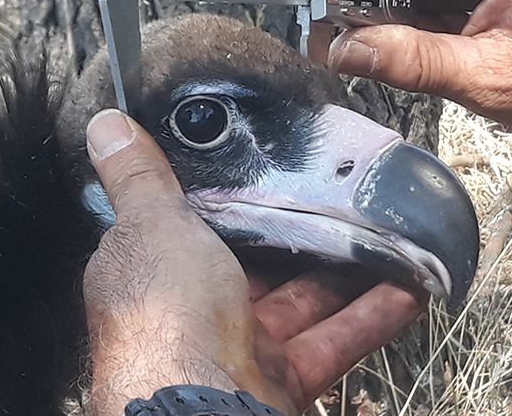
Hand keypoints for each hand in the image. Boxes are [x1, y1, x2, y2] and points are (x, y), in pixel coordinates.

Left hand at [82, 109, 424, 415]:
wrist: (197, 415)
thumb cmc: (164, 318)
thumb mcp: (151, 227)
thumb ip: (137, 178)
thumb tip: (104, 125)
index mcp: (158, 272)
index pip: (194, 227)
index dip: (231, 200)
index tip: (268, 172)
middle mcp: (196, 312)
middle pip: (257, 265)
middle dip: (299, 236)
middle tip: (339, 201)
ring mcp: (241, 348)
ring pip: (304, 301)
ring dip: (347, 272)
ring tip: (384, 237)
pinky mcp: (281, 381)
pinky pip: (334, 341)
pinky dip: (371, 317)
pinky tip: (407, 288)